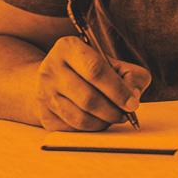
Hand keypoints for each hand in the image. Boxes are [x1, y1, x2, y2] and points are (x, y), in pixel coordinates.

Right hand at [34, 35, 151, 131]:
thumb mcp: (109, 62)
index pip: (95, 69)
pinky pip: (73, 129)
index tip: (132, 102)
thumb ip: (129, 73)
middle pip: (88, 98)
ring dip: (104, 122)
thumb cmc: (87, 70)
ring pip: (80, 118)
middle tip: (125, 113)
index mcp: (68, 47)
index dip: (118, 89)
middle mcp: (50, 68)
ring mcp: (44, 93)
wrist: (54, 79)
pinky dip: (91, 128)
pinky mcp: (45, 114)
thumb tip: (133, 94)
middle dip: (113, 110)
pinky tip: (98, 120)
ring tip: (113, 116)